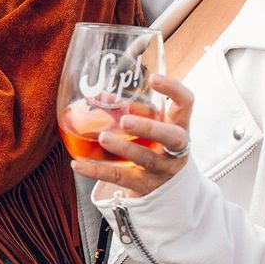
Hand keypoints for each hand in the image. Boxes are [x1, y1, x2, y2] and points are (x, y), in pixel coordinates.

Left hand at [72, 75, 193, 196]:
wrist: (167, 185)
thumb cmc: (156, 143)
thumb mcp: (152, 125)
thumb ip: (130, 109)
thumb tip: (100, 95)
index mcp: (179, 125)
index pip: (186, 104)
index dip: (174, 90)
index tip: (153, 78)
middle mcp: (175, 148)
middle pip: (171, 137)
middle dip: (149, 127)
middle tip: (125, 120)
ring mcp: (162, 168)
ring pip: (146, 159)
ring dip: (124, 148)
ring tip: (103, 138)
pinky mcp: (144, 185)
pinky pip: (120, 177)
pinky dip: (98, 171)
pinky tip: (78, 164)